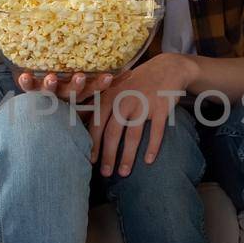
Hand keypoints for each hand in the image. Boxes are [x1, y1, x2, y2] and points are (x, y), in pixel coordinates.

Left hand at [16, 70, 113, 100]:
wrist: (36, 100)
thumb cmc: (67, 83)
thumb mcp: (86, 82)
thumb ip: (102, 78)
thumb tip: (128, 72)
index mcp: (78, 93)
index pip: (92, 90)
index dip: (100, 85)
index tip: (109, 76)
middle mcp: (64, 95)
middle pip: (72, 94)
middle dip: (76, 86)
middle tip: (81, 77)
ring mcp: (47, 93)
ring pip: (50, 93)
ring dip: (51, 86)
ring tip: (51, 78)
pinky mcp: (31, 89)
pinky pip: (28, 88)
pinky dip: (26, 83)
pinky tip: (24, 76)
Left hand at [92, 54, 193, 176]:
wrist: (166, 68)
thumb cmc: (135, 84)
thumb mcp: (114, 89)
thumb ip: (98, 105)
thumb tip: (77, 123)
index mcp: (110, 96)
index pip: (97, 124)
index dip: (93, 144)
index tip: (90, 161)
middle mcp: (124, 100)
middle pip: (112, 133)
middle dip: (108, 156)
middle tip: (105, 174)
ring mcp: (144, 104)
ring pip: (132, 135)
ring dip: (127, 157)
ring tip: (124, 173)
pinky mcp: (161, 107)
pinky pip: (156, 132)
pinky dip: (152, 147)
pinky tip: (148, 161)